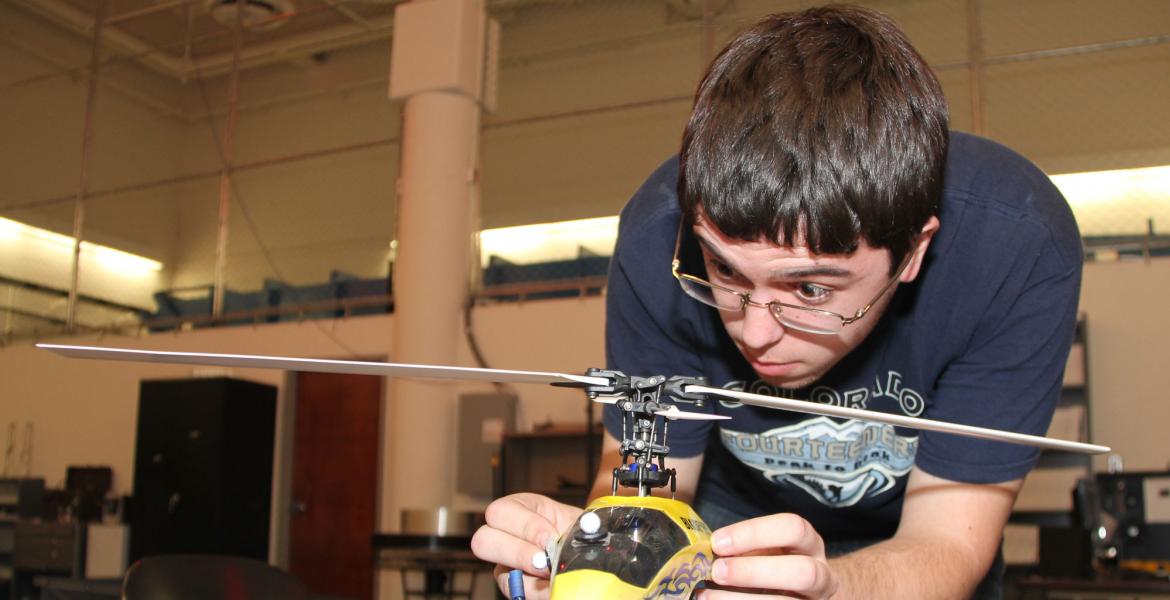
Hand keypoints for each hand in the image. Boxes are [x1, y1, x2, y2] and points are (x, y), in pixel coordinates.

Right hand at [470, 492, 582, 599]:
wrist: (594, 550)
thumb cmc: (585, 531)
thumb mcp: (580, 520)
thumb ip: (577, 526)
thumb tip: (584, 532)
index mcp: (520, 508)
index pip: (500, 511)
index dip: (525, 526)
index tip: (550, 537)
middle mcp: (505, 535)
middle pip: (482, 540)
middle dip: (517, 552)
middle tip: (545, 560)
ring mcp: (507, 564)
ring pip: (498, 572)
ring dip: (526, 575)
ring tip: (551, 573)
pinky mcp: (516, 586)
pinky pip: (516, 592)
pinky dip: (537, 591)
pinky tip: (553, 585)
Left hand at [698, 513, 837, 598]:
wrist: (803, 595)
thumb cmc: (775, 565)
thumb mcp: (765, 549)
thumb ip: (743, 548)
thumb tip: (701, 550)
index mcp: (809, 544)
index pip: (793, 528)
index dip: (754, 533)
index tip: (717, 542)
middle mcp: (821, 575)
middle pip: (801, 572)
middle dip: (754, 571)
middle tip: (717, 572)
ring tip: (707, 596)